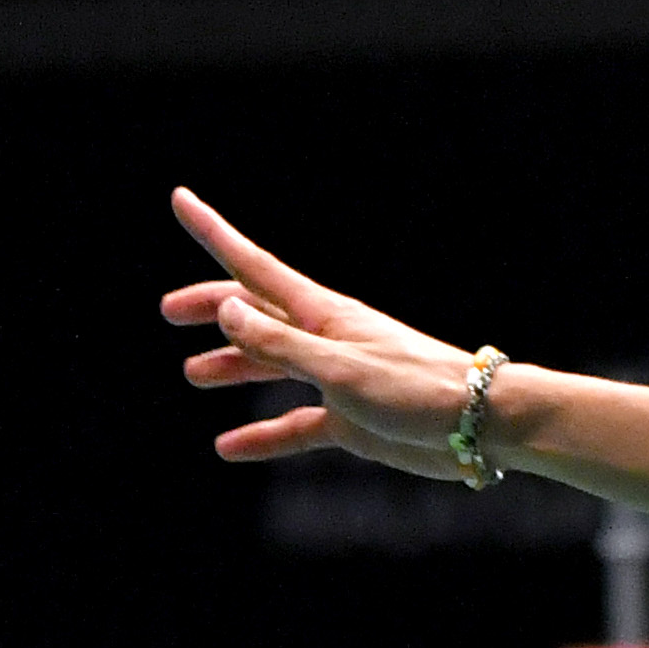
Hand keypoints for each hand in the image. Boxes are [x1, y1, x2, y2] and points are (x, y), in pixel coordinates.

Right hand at [158, 185, 483, 479]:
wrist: (478, 424)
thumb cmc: (413, 388)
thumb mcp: (336, 366)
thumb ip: (278, 342)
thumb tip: (225, 305)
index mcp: (323, 314)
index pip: (254, 267)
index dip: (214, 233)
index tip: (181, 200)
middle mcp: (326, 339)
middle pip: (256, 316)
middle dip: (213, 309)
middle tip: (169, 311)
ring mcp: (337, 379)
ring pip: (272, 367)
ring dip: (233, 366)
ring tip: (193, 375)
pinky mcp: (349, 420)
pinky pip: (294, 426)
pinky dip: (262, 435)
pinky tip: (229, 447)